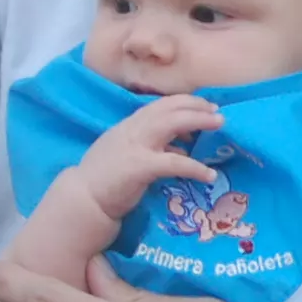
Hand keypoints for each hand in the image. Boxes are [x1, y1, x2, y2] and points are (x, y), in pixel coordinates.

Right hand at [76, 94, 223, 223]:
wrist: (82, 199)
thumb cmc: (104, 179)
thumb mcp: (126, 152)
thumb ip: (149, 144)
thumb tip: (177, 144)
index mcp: (129, 125)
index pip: (159, 105)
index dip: (184, 102)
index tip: (204, 106)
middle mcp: (133, 129)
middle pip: (169, 107)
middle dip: (196, 106)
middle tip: (218, 112)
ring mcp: (136, 146)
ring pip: (172, 123)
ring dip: (199, 121)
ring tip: (220, 124)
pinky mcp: (140, 166)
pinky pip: (174, 162)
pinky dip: (195, 167)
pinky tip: (209, 174)